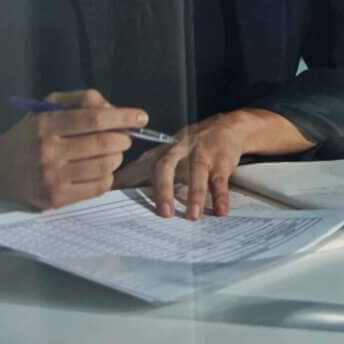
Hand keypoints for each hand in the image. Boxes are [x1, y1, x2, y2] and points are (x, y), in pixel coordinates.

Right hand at [0, 90, 147, 209]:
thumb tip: (117, 110)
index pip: (93, 119)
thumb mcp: (48, 107)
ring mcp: (51, 177)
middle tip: (123, 137)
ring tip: (109, 152)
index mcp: (45, 124)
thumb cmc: (32, 134)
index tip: (142, 117)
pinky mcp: (56, 198)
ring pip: (106, 166)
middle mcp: (47, 151)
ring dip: (117, 157)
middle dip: (124, 138)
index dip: (123, 116)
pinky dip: (107, 176)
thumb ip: (82, 101)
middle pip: (105, 144)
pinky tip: (98, 169)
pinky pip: (99, 186)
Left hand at [123, 110, 295, 218]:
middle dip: (163, 189)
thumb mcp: (167, 152)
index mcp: (161, 152)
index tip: (115, 201)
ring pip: (197, 174)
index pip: (139, 167)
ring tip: (193, 216)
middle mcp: (179, 151)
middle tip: (164, 213)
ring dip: (195, 195)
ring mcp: (202, 155)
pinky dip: (221, 196)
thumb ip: (145, 170)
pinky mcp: (222, 161)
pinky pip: (220, 180)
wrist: (228, 127)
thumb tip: (115, 190)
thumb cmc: (191, 147)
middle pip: (166, 167)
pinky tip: (221, 211)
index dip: (127, 181)